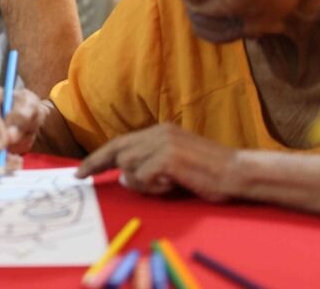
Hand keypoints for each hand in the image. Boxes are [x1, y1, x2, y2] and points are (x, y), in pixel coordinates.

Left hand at [75, 123, 239, 201]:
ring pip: (127, 165)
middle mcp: (159, 133)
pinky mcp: (169, 158)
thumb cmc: (210, 173)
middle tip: (81, 176)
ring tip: (161, 186)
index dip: (99, 156)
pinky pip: (142, 176)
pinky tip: (170, 185)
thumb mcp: (174, 166)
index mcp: (160, 131)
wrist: (239, 172)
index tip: (83, 169)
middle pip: (116, 148)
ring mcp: (163, 144)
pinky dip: (151, 186)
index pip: (121, 142)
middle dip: (96, 163)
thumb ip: (149, 167)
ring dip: (138, 182)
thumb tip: (124, 178)